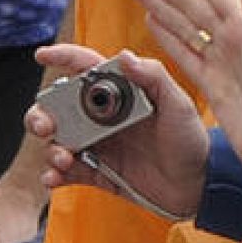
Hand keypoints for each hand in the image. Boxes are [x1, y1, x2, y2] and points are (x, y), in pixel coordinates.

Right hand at [25, 45, 207, 218]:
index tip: (41, 56)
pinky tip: (54, 177)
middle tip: (44, 125)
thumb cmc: (192, 140)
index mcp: (117, 93)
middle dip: (41, 114)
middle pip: (57, 108)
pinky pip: (67, 172)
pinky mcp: (96, 172)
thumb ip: (153, 77)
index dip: (61, 57)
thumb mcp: (179, 105)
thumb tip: (123, 55)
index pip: (83, 68)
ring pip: (57, 140)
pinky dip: (54, 174)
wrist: (200, 187)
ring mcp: (96, 145)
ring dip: (50, 146)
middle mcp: (100, 116)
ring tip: (63, 157)